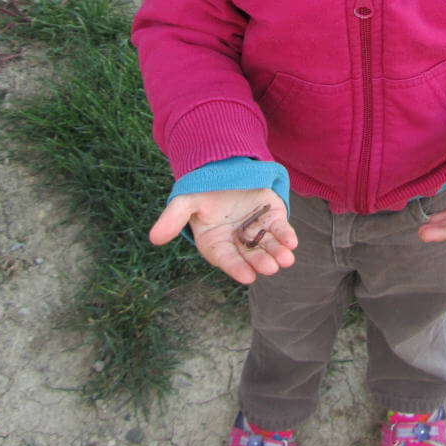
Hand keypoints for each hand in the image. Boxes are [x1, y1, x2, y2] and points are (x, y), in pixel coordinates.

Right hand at [149, 187, 296, 283]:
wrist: (223, 169)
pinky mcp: (271, 218)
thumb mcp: (186, 201)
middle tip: (271, 267)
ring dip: (277, 253)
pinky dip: (286, 236)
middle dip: (260, 261)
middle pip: (250, 256)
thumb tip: (154, 238)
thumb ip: (173, 218)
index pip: (226, 259)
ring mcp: (256, 230)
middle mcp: (237, 242)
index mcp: (215, 243)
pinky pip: (280, 230)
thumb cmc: (202, 190)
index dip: (236, 267)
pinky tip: (292, 242)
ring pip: (267, 246)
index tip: (248, 276)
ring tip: (286, 259)